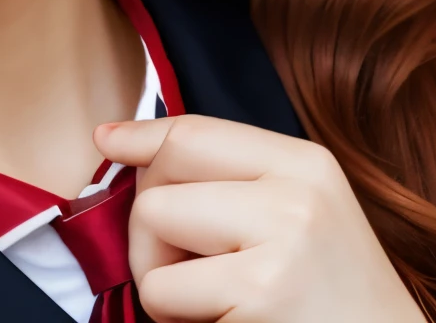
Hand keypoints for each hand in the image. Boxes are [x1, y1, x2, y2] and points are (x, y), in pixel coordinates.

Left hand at [93, 115, 425, 322]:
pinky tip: (225, 322)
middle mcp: (297, 193)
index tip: (107, 140)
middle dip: (150, 231)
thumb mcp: (298, 216)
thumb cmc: (327, 296)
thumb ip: (228, 181)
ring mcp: (281, 242)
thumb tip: (121, 144)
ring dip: (160, 277)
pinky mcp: (260, 294)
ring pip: (151, 230)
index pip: (196, 132)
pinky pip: (162, 293)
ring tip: (211, 299)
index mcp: (306, 164)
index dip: (141, 137)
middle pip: (159, 182)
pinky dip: (175, 318)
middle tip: (191, 271)